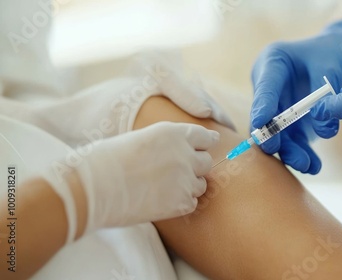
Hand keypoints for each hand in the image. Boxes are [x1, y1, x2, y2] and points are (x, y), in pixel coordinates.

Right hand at [45, 122, 219, 238]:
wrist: (92, 188)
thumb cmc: (105, 161)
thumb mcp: (139, 139)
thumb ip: (164, 144)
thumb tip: (177, 153)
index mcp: (173, 133)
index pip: (204, 137)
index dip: (206, 142)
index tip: (209, 145)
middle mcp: (184, 154)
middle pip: (206, 161)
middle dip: (195, 167)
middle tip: (179, 173)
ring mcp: (185, 179)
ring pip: (201, 184)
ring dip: (189, 186)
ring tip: (165, 189)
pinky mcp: (181, 202)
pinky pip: (192, 203)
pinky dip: (181, 204)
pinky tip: (162, 202)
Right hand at [250, 20, 341, 173]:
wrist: (341, 56)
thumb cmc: (334, 53)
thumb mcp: (332, 66)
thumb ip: (325, 96)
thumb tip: (325, 131)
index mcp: (272, 64)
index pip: (264, 88)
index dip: (261, 107)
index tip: (261, 124)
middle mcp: (269, 89)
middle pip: (264, 117)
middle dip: (271, 136)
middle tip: (277, 149)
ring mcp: (278, 108)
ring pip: (278, 135)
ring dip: (290, 152)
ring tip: (307, 165)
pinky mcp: (291, 125)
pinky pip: (293, 142)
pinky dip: (303, 154)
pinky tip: (314, 166)